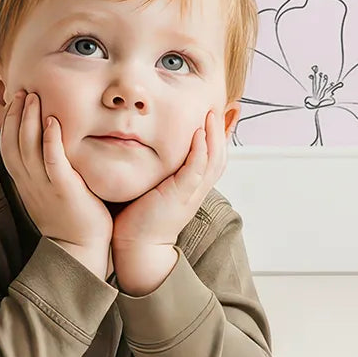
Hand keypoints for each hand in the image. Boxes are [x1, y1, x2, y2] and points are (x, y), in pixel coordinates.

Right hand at [0, 89, 113, 257]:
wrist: (78, 250)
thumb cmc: (67, 217)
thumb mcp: (46, 191)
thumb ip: (42, 169)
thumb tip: (44, 146)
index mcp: (23, 181)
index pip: (7, 145)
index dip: (8, 121)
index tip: (14, 100)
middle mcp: (28, 181)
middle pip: (13, 141)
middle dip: (16, 114)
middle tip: (22, 90)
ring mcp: (44, 185)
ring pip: (28, 147)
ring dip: (29, 119)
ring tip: (33, 97)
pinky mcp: (63, 189)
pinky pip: (52, 161)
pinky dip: (50, 140)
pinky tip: (53, 121)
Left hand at [111, 108, 227, 251]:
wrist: (137, 247)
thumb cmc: (139, 218)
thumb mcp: (154, 189)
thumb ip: (158, 173)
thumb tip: (147, 152)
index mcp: (191, 188)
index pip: (211, 159)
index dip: (216, 138)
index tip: (217, 116)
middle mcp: (195, 190)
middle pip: (219, 157)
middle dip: (221, 132)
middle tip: (218, 109)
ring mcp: (190, 193)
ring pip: (213, 161)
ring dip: (214, 136)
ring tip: (211, 114)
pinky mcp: (180, 196)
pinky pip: (196, 170)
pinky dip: (200, 151)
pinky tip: (199, 134)